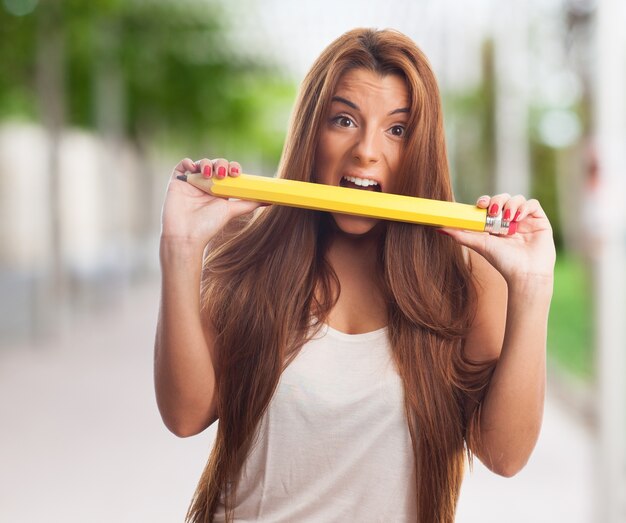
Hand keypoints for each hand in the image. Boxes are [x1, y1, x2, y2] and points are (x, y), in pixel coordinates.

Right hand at [160, 157, 263, 247]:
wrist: (186, 235)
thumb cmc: (208, 226)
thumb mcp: (231, 211)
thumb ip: (249, 203)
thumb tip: (271, 200)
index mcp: (219, 190)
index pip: (228, 171)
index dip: (233, 168)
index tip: (236, 173)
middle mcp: (206, 184)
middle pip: (216, 164)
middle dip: (221, 164)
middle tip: (223, 173)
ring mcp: (191, 182)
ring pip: (201, 163)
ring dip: (207, 163)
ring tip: (209, 174)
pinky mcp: (177, 181)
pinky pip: (182, 165)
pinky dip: (188, 162)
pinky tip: (193, 168)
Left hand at [439, 194, 555, 285]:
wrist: (525, 274)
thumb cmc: (503, 262)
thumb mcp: (480, 245)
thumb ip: (461, 236)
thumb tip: (440, 228)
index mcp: (496, 225)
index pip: (490, 205)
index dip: (485, 201)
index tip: (480, 204)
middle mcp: (510, 221)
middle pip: (503, 198)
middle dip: (497, 201)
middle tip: (494, 211)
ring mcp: (525, 220)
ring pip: (517, 199)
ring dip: (510, 204)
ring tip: (507, 218)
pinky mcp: (540, 221)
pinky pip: (533, 204)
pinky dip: (524, 207)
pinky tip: (518, 218)